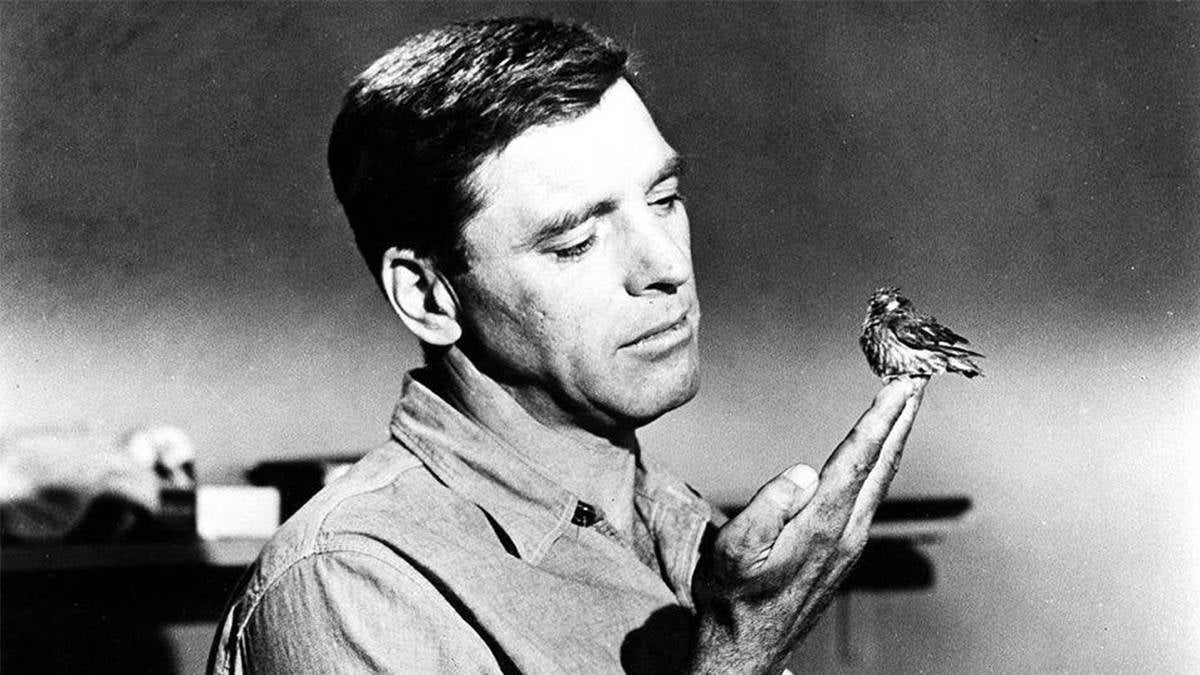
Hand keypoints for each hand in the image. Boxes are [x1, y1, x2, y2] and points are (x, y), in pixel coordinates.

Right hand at [689, 377, 926, 673]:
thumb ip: (767, 510)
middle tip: (917, 377)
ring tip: (902, 403)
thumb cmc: (731, 599)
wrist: (745, 651)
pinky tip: (878, 453)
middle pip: (883, 464)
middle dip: (901, 418)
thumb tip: (803, 471)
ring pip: (882, 479)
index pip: (858, 459)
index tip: (900, 384)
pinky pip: (872, 494)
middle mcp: (846, 533)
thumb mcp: (733, 553)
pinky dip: (881, 462)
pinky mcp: (845, 552)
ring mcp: (850, 544)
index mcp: (820, 526)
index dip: (879, 417)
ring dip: (895, 437)